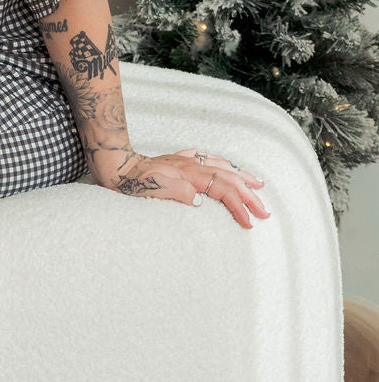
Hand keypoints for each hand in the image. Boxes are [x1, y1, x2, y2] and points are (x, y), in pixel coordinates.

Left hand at [97, 147, 270, 229]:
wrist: (116, 166)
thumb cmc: (133, 182)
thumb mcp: (153, 190)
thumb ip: (177, 193)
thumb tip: (199, 200)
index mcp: (188, 174)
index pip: (222, 190)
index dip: (238, 206)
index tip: (249, 223)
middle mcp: (190, 165)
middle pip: (227, 178)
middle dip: (248, 194)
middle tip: (265, 211)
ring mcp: (185, 161)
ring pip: (220, 166)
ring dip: (240, 176)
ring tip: (258, 184)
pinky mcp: (177, 161)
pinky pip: (205, 158)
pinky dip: (220, 163)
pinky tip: (224, 164)